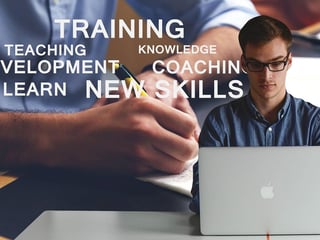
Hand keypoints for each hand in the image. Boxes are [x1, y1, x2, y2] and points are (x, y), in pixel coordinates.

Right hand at [62, 97, 198, 175]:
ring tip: (170, 155)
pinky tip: (152, 158)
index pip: (187, 123)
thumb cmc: (101, 119)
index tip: (186, 134)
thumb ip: (158, 110)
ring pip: (178, 164)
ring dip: (178, 161)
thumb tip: (184, 123)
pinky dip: (161, 167)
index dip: (190, 131)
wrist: (73, 138)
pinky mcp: (134, 167)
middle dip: (190, 150)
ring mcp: (140, 150)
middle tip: (184, 148)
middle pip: (188, 147)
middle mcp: (145, 128)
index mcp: (146, 106)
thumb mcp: (129, 101)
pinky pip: (160, 170)